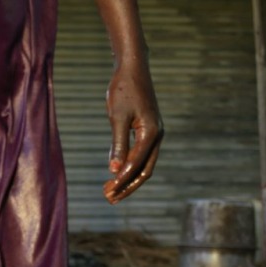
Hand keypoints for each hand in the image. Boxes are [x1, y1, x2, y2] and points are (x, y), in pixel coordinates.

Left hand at [102, 60, 161, 203]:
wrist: (133, 68)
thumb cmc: (123, 89)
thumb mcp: (117, 117)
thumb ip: (117, 144)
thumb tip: (114, 170)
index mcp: (151, 133)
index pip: (136, 164)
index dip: (122, 180)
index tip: (109, 191)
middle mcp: (157, 136)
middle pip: (144, 171)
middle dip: (127, 186)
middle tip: (109, 198)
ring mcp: (155, 134)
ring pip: (144, 166)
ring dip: (128, 180)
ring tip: (111, 192)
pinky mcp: (149, 132)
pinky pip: (142, 156)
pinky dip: (129, 168)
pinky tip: (116, 175)